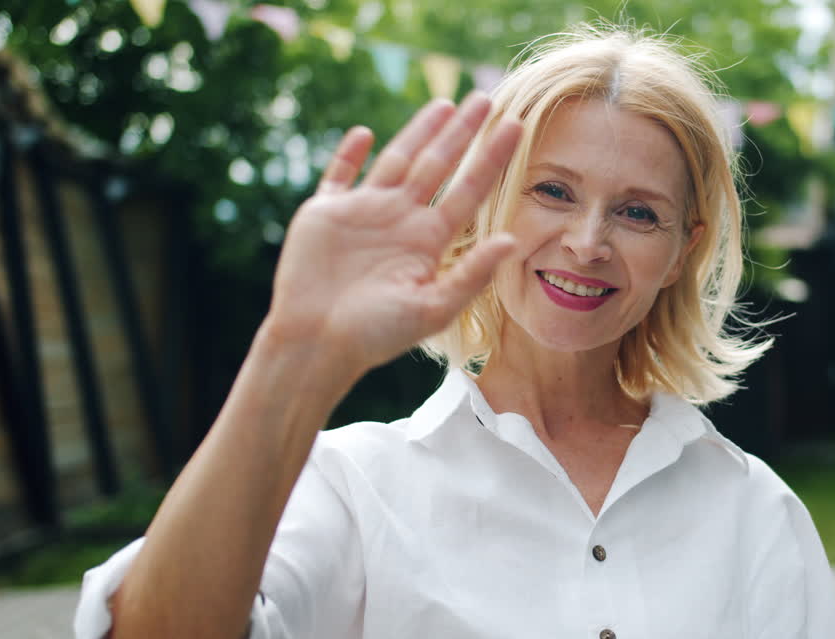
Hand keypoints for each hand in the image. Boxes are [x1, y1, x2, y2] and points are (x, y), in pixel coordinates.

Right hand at [263, 93, 521, 396]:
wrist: (317, 343)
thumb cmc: (376, 335)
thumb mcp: (433, 308)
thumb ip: (471, 274)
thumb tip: (511, 241)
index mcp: (429, 241)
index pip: (469, 190)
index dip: (492, 158)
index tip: (517, 127)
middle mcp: (401, 221)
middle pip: (438, 165)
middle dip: (462, 133)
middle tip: (487, 99)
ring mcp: (363, 214)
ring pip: (397, 160)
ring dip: (419, 132)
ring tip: (445, 105)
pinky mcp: (325, 213)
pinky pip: (339, 176)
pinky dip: (349, 155)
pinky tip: (364, 133)